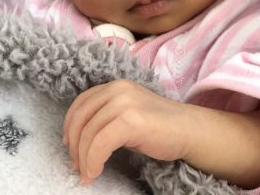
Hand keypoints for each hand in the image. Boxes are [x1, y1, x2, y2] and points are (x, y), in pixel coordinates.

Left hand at [62, 79, 192, 183]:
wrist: (189, 130)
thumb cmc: (160, 127)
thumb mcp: (129, 113)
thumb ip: (107, 116)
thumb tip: (80, 138)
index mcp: (116, 86)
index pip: (81, 103)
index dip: (70, 125)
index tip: (70, 146)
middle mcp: (118, 89)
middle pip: (81, 118)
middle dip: (75, 146)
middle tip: (77, 166)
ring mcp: (125, 103)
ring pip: (89, 133)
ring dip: (84, 158)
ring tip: (87, 174)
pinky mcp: (131, 120)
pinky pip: (100, 144)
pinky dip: (93, 161)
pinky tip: (96, 172)